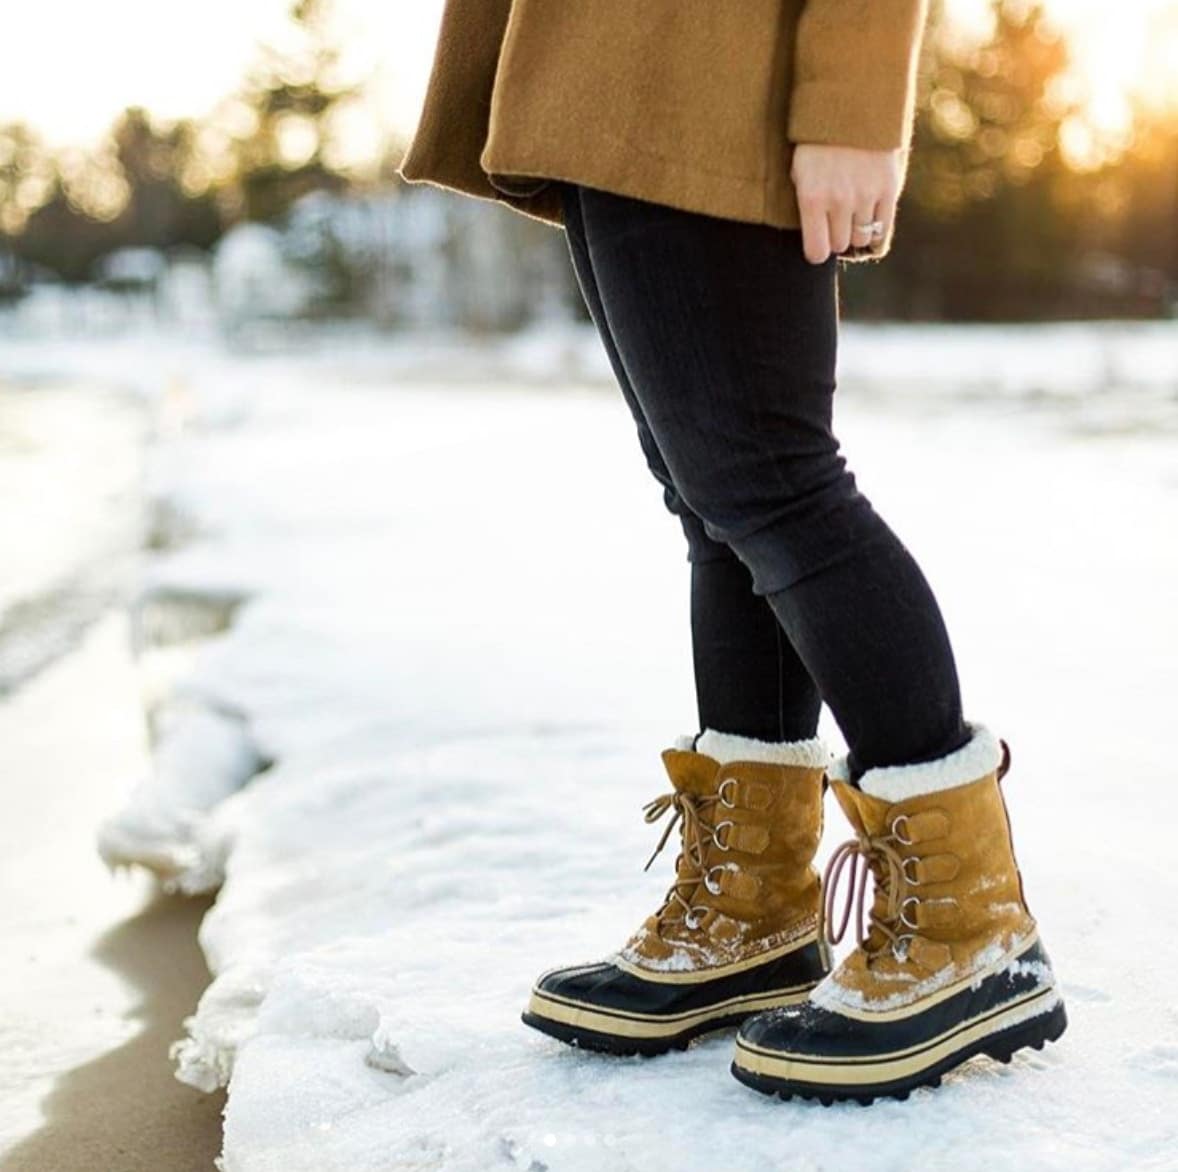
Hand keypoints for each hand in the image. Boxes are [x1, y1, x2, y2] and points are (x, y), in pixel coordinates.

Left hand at [790, 143, 906, 263]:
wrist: (852, 105)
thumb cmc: (819, 143)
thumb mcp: (800, 172)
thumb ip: (807, 205)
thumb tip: (817, 241)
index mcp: (812, 198)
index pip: (816, 252)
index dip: (817, 251)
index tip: (818, 244)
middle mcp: (839, 201)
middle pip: (840, 244)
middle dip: (836, 237)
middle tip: (835, 222)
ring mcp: (866, 195)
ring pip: (861, 237)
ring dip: (856, 232)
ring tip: (853, 216)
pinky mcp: (888, 188)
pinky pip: (884, 230)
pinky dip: (877, 233)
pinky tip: (871, 225)